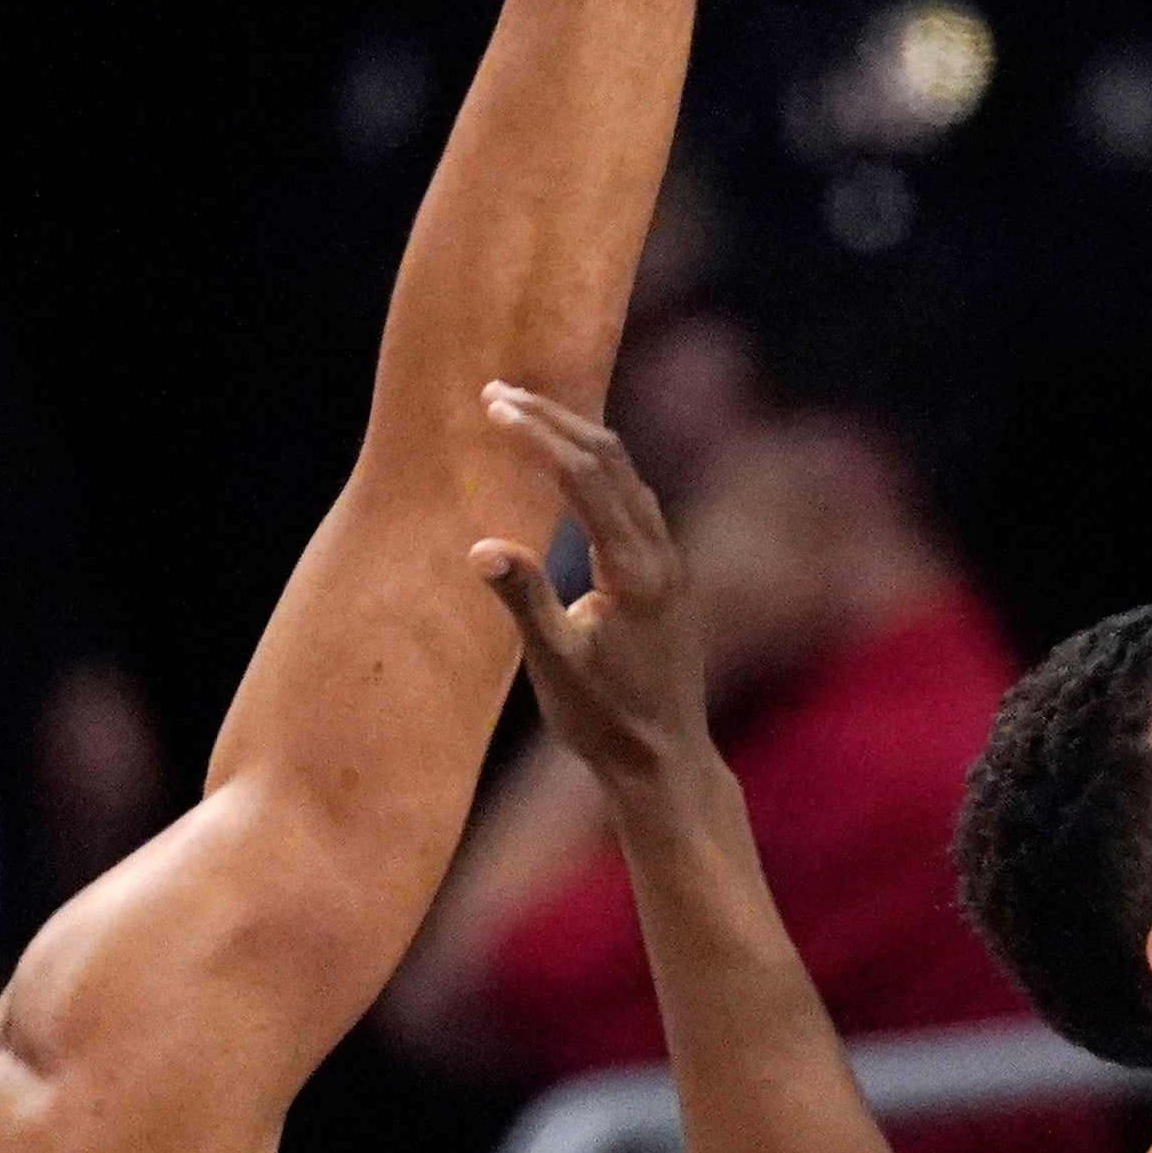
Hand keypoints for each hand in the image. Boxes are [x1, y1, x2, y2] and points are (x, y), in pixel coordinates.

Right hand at [465, 385, 715, 792]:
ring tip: (524, 413)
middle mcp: (662, 555)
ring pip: (627, 475)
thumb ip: (524, 600)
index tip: (493, 406)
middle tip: (497, 392)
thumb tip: (481, 547)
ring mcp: (670, 563)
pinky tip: (567, 467)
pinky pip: (633, 499)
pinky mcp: (666, 575)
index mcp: (636, 571)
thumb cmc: (604, 721)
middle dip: (554, 419)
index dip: (537, 435)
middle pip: (611, 459)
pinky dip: (596, 468)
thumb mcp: (554, 666)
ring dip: (576, 437)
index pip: (585, 477)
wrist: (664, 760)